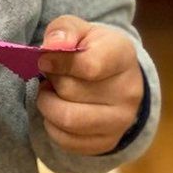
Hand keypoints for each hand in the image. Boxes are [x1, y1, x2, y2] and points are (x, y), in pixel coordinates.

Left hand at [35, 15, 143, 155]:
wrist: (114, 77)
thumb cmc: (91, 48)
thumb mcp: (79, 30)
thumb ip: (64, 30)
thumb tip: (50, 47)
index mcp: (123, 55)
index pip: (89, 65)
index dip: (58, 62)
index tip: (44, 59)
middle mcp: (128, 91)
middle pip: (71, 91)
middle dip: (51, 82)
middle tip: (51, 76)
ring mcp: (121, 121)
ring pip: (68, 120)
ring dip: (48, 105)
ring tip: (50, 94)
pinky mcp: (108, 143)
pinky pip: (66, 141)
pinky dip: (52, 126)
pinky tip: (57, 111)